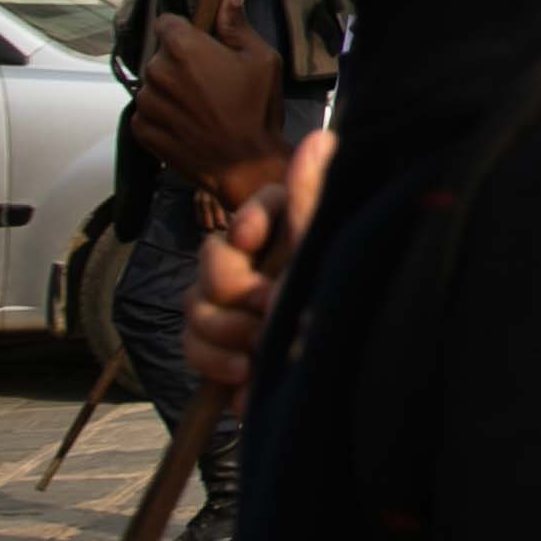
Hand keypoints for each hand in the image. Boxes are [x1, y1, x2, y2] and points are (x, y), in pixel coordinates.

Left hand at [131, 6, 288, 209]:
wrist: (243, 163)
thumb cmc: (256, 108)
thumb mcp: (261, 59)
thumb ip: (236, 23)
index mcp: (184, 48)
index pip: (166, 22)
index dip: (184, 31)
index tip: (201, 45)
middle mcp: (156, 72)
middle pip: (160, 55)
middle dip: (179, 62)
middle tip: (209, 81)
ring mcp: (145, 102)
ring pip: (152, 84)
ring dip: (169, 90)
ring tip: (198, 107)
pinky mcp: (141, 129)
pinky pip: (145, 112)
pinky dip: (161, 115)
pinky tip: (186, 124)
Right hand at [183, 126, 331, 396]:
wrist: (346, 403)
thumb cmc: (344, 319)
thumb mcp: (327, 260)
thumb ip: (313, 203)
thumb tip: (319, 137)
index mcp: (302, 240)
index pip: (259, 208)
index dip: (249, 221)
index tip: (251, 241)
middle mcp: (272, 268)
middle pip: (214, 257)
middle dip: (231, 286)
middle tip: (265, 308)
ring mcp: (246, 310)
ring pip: (196, 303)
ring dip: (223, 330)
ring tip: (260, 353)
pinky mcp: (231, 351)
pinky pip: (194, 344)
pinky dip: (215, 364)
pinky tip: (246, 379)